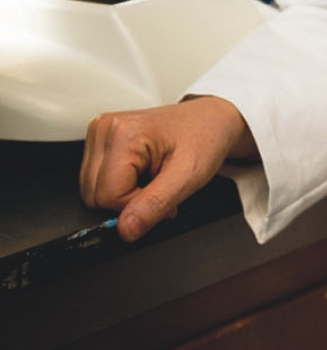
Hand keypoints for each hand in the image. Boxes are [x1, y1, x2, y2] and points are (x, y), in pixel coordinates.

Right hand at [80, 97, 257, 241]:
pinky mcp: (100, 140)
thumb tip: (125, 229)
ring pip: (92, 191)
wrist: (211, 120)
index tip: (161, 193)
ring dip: (123, 194)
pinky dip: (120, 185)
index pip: (106, 196)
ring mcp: (100, 133)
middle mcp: (105, 128)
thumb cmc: (205, 138)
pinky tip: (141, 172)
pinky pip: (97, 181)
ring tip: (152, 176)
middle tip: (159, 185)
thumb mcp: (189, 176)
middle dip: (128, 201)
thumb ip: (155, 205)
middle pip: (94, 195)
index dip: (134, 205)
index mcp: (122, 133)